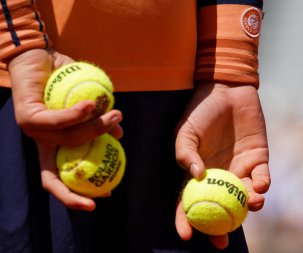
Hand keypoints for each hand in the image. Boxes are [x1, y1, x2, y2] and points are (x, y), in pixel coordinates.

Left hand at [8, 49, 122, 210]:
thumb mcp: (91, 101)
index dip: (79, 193)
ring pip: (68, 140)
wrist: (37, 56)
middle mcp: (41, 143)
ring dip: (95, 129)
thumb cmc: (65, 80)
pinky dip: (77, 114)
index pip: (62, 178)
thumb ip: (101, 118)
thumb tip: (119, 134)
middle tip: (106, 192)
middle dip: (74, 193)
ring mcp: (32, 132)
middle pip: (51, 178)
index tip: (104, 196)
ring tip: (114, 114)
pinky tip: (92, 104)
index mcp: (54, 145)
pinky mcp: (27, 117)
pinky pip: (58, 120)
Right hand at [175, 82, 270, 248]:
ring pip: (244, 197)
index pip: (190, 201)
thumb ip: (185, 152)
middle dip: (221, 227)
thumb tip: (195, 176)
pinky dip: (262, 186)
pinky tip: (259, 186)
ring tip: (250, 205)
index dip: (187, 220)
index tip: (187, 235)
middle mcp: (220, 175)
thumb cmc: (201, 110)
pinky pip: (261, 179)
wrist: (227, 90)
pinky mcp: (259, 159)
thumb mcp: (185, 130)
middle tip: (222, 241)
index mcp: (199, 173)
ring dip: (248, 207)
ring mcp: (239, 169)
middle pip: (220, 207)